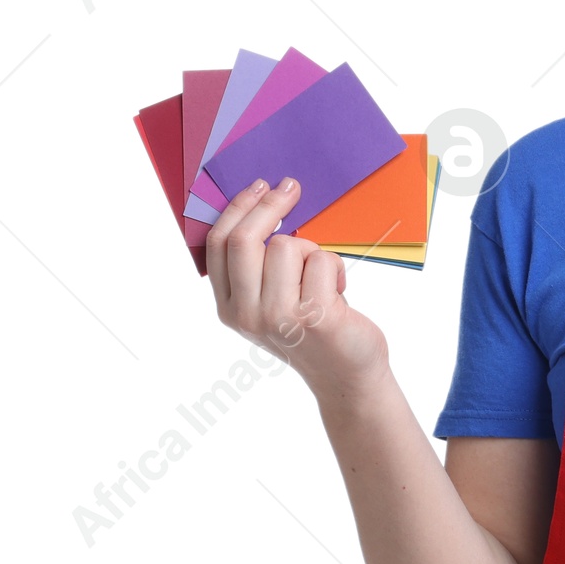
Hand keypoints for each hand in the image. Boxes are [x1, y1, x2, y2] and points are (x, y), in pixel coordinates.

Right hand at [206, 177, 389, 399]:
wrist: (346, 377)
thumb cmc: (311, 331)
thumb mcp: (270, 304)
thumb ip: (255, 268)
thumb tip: (259, 204)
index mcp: (229, 308)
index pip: (218, 244)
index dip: (239, 208)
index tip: (260, 186)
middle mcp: (248, 315)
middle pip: (246, 240)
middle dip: (270, 205)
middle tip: (291, 188)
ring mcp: (280, 317)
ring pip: (288, 246)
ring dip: (313, 252)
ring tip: (322, 280)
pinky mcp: (316, 316)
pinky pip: (322, 261)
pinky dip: (336, 268)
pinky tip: (339, 293)